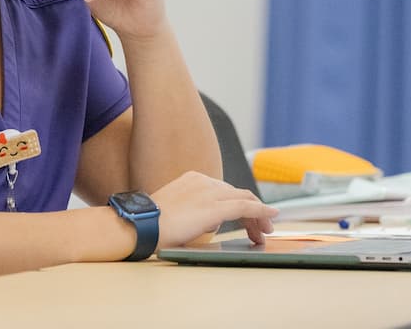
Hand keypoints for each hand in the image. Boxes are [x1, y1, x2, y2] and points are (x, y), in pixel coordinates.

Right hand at [151, 171, 277, 247]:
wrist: (140, 225)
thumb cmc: (152, 224)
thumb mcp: (176, 211)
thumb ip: (196, 210)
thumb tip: (212, 221)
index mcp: (194, 179)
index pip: (225, 190)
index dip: (240, 205)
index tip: (245, 220)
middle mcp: (204, 181)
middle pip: (237, 194)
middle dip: (253, 211)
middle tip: (260, 229)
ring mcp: (210, 193)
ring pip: (244, 200)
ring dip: (259, 215)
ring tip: (265, 231)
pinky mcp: (215, 207)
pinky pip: (245, 207)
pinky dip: (261, 212)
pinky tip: (270, 217)